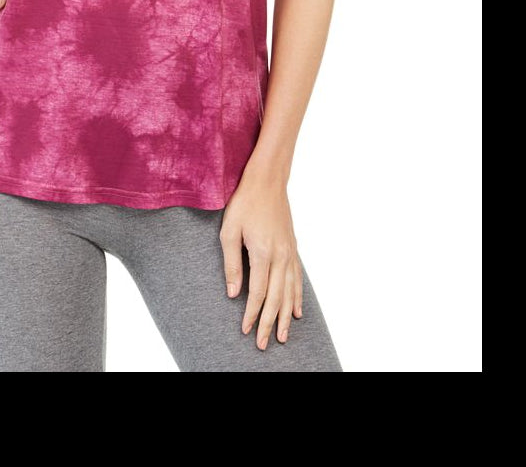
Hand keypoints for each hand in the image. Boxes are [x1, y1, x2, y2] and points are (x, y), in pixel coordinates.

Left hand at [220, 175, 303, 350]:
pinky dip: (297, 298)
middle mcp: (280, 256)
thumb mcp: (228, 232)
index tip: (246, 330)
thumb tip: (232, 293)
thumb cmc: (244, 204)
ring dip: (286, 316)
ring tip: (283, 336)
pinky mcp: (293, 249)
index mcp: (262, 253)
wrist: (268, 181)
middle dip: (270, 323)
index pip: (257, 293)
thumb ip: (231, 264)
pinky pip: (298, 280)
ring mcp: (290, 253)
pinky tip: (297, 311)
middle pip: (276, 298)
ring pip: (290, 293)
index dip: (252, 314)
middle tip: (264, 344)